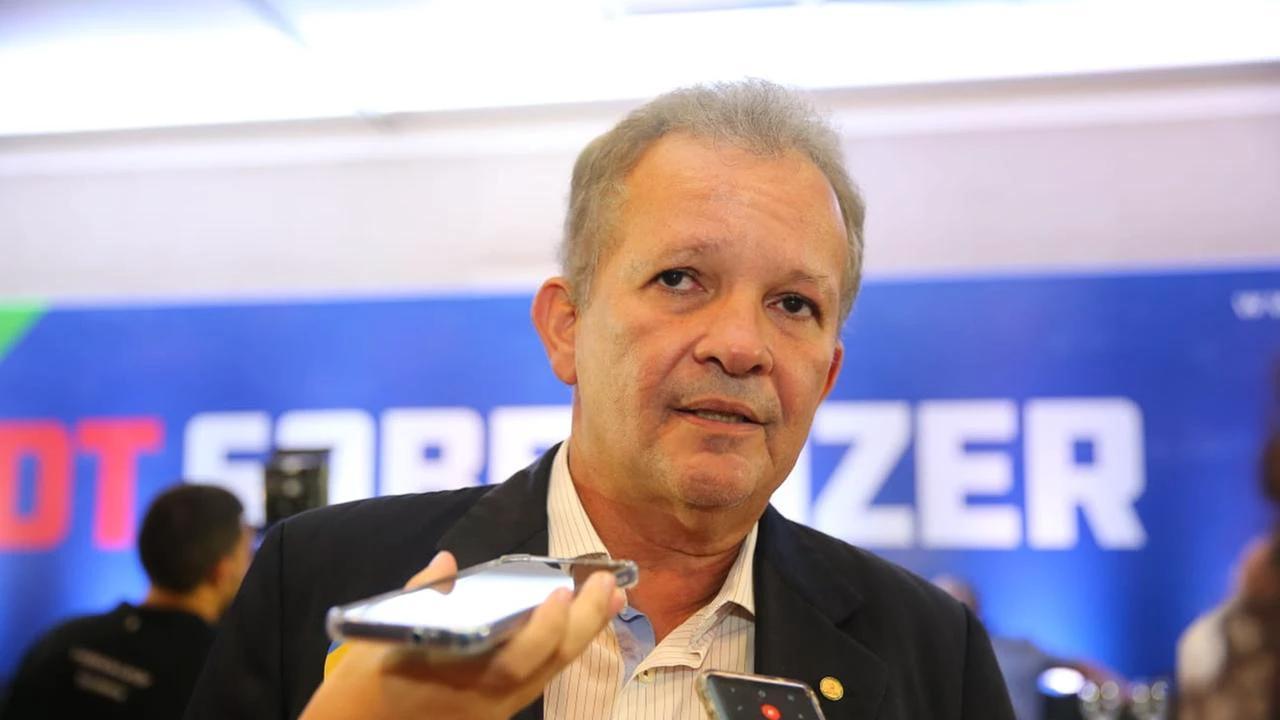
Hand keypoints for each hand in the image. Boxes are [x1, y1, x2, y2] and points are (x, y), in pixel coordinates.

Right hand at [299, 551, 624, 719]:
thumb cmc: (359, 691)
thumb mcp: (376, 639)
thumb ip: (419, 596)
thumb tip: (448, 562)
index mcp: (452, 678)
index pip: (513, 658)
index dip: (543, 628)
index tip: (561, 593)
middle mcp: (481, 699)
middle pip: (546, 663)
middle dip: (583, 623)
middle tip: (609, 584)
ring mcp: (489, 711)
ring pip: (549, 673)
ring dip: (582, 635)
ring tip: (610, 599)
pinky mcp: (492, 715)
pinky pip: (538, 680)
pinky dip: (561, 650)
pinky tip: (579, 626)